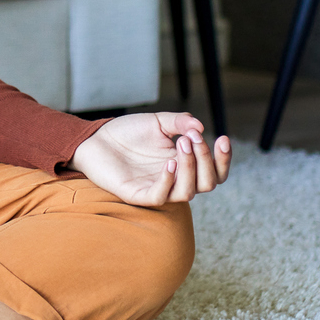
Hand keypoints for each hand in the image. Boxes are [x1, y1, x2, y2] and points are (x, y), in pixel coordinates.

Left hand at [68, 112, 229, 207]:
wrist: (96, 138)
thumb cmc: (127, 132)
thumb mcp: (158, 122)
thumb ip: (180, 122)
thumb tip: (200, 128)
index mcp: (184, 165)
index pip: (214, 172)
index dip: (223, 160)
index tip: (223, 138)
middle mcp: (174, 180)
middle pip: (207, 183)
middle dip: (206, 161)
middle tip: (193, 139)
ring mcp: (157, 189)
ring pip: (187, 192)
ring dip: (190, 169)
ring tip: (182, 144)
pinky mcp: (137, 194)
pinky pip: (159, 197)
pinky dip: (168, 181)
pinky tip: (169, 162)